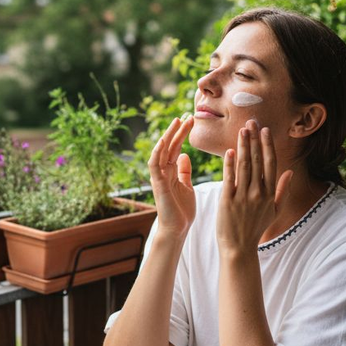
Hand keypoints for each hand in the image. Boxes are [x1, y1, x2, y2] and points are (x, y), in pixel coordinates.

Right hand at [148, 115, 195, 238]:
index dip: (182, 134)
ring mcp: (159, 177)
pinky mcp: (157, 183)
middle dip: (177, 130)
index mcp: (171, 171)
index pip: (176, 147)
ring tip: (177, 121)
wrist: (177, 229)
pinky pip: (154, 164)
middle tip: (187, 115)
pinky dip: (158, 151)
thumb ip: (184, 171)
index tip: (191, 121)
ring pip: (161, 151)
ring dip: (168, 136)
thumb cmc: (182, 211)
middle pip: (169, 146)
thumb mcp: (186, 186)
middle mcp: (163, 171)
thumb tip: (184, 155)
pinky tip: (164, 140)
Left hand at [217, 120, 291, 252]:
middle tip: (251, 122)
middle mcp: (258, 193)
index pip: (270, 163)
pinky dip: (229, 164)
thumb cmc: (255, 228)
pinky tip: (229, 151)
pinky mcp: (227, 201)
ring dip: (243, 146)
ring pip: (244, 166)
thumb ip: (282, 190)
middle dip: (254, 140)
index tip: (265, 130)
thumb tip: (290, 172)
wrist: (238, 247)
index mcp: (269, 193)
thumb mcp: (274, 210)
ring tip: (241, 130)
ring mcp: (243, 196)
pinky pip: (229, 178)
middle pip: (257, 160)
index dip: (267, 145)